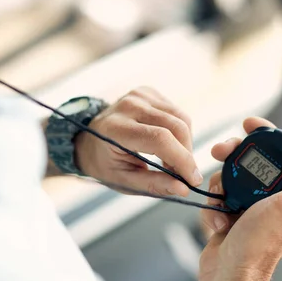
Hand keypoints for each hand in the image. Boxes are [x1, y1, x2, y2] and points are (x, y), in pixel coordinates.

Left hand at [75, 87, 202, 195]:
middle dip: (187, 154)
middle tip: (184, 175)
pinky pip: (176, 112)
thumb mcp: (123, 180)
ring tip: (171, 161)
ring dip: (185, 143)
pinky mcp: (147, 92)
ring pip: (181, 118)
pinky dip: (179, 131)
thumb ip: (153, 185)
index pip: (160, 139)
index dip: (183, 160)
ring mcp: (138, 95)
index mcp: (117, 129)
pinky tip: (166, 144)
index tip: (194, 180)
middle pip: (176, 126)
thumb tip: (183, 189)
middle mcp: (129, 106)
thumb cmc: (104, 163)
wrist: (87, 139)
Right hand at [184, 117, 281, 280]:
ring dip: (219, 185)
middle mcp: (270, 201)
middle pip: (249, 162)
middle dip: (232, 154)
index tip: (248, 124)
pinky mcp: (228, 219)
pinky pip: (216, 200)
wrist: (228, 278)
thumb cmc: (258, 246)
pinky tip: (217, 224)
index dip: (266, 135)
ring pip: (228, 178)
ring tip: (220, 200)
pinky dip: (212, 208)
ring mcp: (247, 210)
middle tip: (218, 150)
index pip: (281, 154)